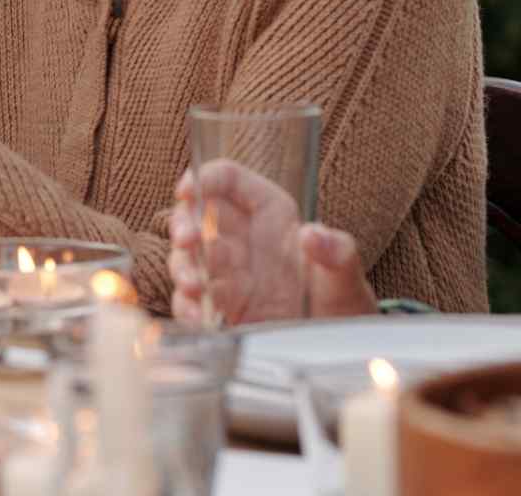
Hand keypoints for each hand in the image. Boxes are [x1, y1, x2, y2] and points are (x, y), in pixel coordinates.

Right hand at [169, 161, 376, 323]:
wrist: (341, 354)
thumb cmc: (344, 306)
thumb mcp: (347, 280)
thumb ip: (338, 252)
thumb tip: (313, 235)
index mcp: (271, 216)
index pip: (230, 180)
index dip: (205, 178)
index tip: (188, 191)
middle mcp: (243, 240)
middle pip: (196, 215)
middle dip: (184, 224)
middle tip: (189, 240)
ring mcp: (227, 274)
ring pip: (188, 257)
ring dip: (184, 268)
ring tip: (195, 286)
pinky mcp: (218, 306)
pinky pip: (190, 300)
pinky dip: (188, 308)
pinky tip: (200, 319)